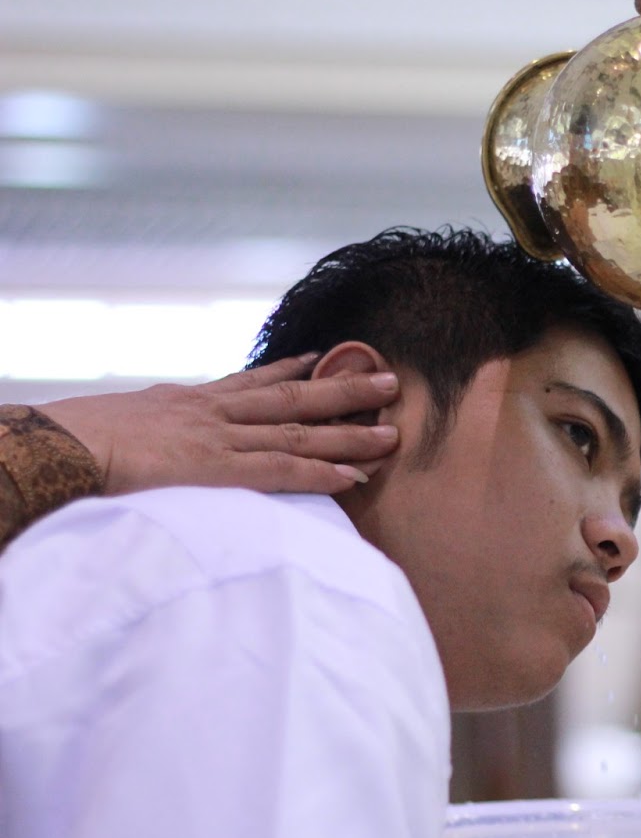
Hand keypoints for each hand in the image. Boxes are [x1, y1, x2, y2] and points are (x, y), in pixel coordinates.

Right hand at [37, 353, 401, 495]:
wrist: (51, 445)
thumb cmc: (68, 441)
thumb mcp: (112, 423)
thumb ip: (142, 429)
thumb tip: (141, 438)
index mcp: (183, 401)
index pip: (246, 383)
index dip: (286, 371)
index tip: (317, 360)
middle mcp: (209, 412)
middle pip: (289, 397)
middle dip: (342, 390)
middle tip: (388, 380)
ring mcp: (217, 438)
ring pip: (297, 431)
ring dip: (348, 432)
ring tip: (391, 430)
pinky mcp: (216, 469)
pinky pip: (280, 469)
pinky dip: (319, 472)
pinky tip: (354, 477)